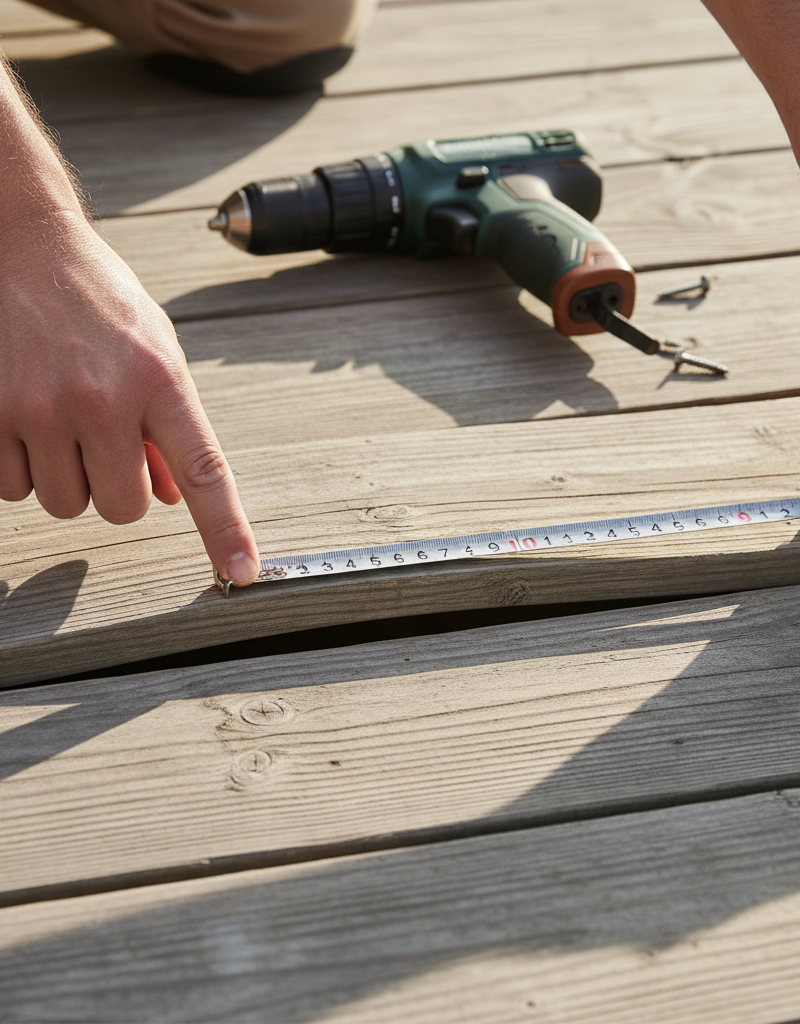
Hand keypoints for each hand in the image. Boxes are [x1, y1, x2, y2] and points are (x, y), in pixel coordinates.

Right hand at [0, 210, 259, 585]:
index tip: (241, 570)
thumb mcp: (155, 353)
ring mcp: (40, 408)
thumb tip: (176, 498)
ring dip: (66, 477)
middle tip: (106, 442)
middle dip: (118, 489)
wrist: (25, 245)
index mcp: (159, 380)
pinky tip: (24, 420)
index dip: (225, 528)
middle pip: (122, 509)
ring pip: (65, 504)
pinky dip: (19, 468)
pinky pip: (10, 488)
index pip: (203, 472)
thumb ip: (168, 428)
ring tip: (62, 420)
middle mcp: (102, 399)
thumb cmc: (100, 302)